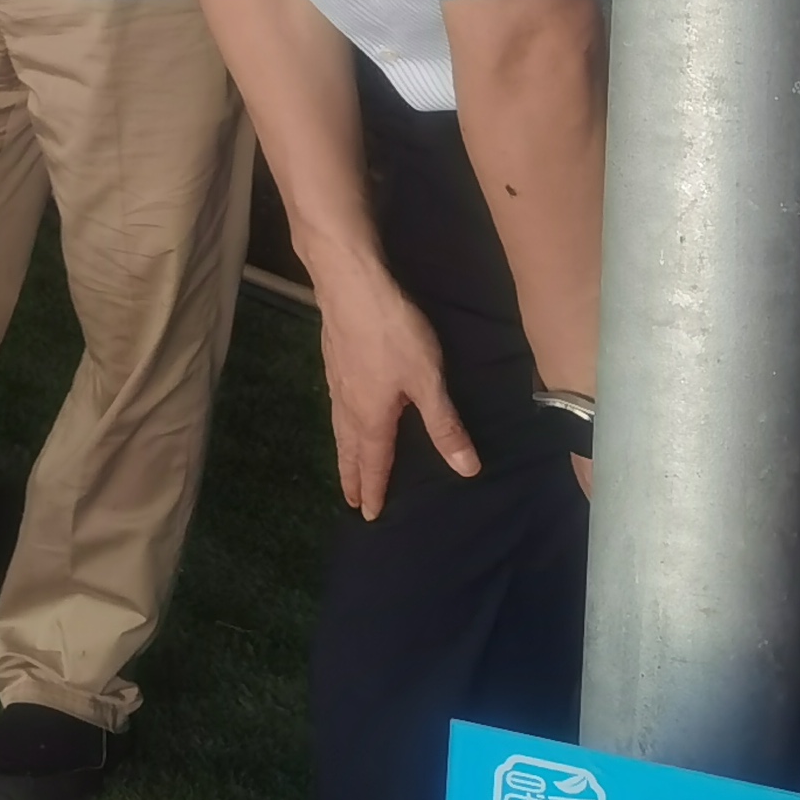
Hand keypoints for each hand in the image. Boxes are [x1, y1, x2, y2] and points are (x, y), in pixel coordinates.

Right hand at [316, 257, 475, 518]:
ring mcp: (337, 380)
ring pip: (339, 426)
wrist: (351, 284)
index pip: (374, 462)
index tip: (368, 515)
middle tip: (350, 499)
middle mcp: (348, 404)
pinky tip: (343, 411)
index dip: (374, 489)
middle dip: (351, 475)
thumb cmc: (393, 333)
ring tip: (346, 463)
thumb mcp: (428, 380)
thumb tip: (466, 470)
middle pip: (349, 448)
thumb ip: (445, 425)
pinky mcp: (333, 359)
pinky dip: (340, 423)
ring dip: (343, 450)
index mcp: (372, 416)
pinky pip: (335, 406)